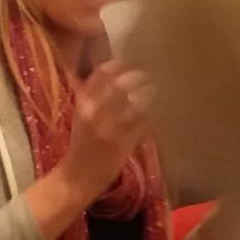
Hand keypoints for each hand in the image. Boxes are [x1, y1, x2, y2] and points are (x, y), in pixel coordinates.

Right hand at [60, 61, 150, 202]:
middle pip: (123, 84)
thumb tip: (122, 75)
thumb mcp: (82, 116)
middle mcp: (93, 111)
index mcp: (82, 102)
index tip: (139, 61)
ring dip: (153, 96)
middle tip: (157, 75)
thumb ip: (97, 96)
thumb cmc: (82, 145)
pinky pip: (144, 124)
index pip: (103, 72)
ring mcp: (108, 128)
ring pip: (137, 103)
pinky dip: (155, 117)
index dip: (124, 63)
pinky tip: (162, 114)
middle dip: (143, 76)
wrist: (76, 178)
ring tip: (164, 91)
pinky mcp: (121, 144)